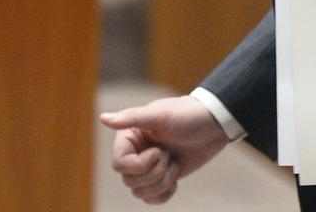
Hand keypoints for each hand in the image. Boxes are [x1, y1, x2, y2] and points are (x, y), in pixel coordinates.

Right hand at [99, 95, 227, 204]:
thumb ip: (131, 118)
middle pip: (129, 181)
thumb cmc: (186, 115)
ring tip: (174, 165)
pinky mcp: (161, 179)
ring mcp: (148, 168)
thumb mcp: (160, 115)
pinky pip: (151, 199)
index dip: (139, 165)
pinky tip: (175, 180)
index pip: (119, 164)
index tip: (159, 151)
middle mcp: (135, 153)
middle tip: (169, 155)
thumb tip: (102, 118)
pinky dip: (164, 194)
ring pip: (140, 192)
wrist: (213, 126)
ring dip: (161, 183)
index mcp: (129, 138)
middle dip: (154, 173)